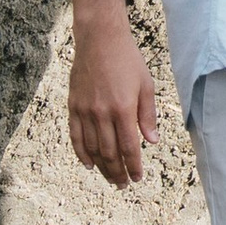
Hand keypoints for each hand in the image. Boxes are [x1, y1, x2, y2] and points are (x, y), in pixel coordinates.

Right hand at [68, 22, 159, 188]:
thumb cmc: (128, 60)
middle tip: (124, 184)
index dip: (133, 166)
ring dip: (102, 167)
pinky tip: (90, 164)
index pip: (128, 147)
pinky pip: (76, 136)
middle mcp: (102, 113)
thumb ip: (147, 115)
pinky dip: (82, 153)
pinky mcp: (73, 107)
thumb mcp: (146, 85)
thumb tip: (152, 141)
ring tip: (110, 178)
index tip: (137, 178)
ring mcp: (85, 111)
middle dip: (118, 172)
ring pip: (93, 148)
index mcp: (123, 108)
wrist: (99, 40)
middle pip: (109, 153)